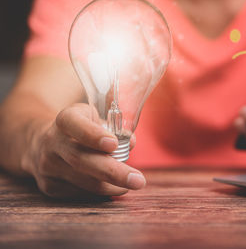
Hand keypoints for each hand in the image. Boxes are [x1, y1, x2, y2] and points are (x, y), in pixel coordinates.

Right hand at [21, 103, 143, 198]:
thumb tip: (131, 143)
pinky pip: (82, 193)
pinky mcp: (49, 186)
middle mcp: (52, 142)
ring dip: (113, 186)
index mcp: (65, 120)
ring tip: (133, 183)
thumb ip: (114, 127)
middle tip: (138, 181)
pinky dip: (103, 191)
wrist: (41, 144)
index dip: (93, 134)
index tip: (113, 143)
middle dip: (113, 172)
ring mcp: (48, 166)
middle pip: (82, 160)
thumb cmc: (80, 129)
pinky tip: (114, 186)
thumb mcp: (94, 118)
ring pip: (85, 181)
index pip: (74, 124)